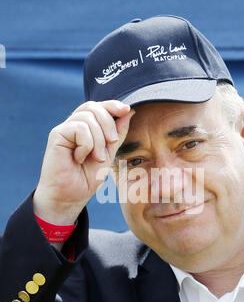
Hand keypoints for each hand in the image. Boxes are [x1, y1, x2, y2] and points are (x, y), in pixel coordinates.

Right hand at [33, 100, 134, 224]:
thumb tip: (128, 111)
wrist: (70, 196)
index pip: (98, 107)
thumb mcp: (109, 153)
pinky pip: (79, 128)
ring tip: (96, 158)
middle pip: (93, 107)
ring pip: (88, 118)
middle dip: (108, 123)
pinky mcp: (56, 135)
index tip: (126, 109)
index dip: (112, 105)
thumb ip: (117, 134)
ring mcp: (64, 129)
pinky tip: (79, 158)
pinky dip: (86, 145)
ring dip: (98, 140)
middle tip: (111, 142)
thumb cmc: (86, 178)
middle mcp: (73, 125)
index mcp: (86, 128)